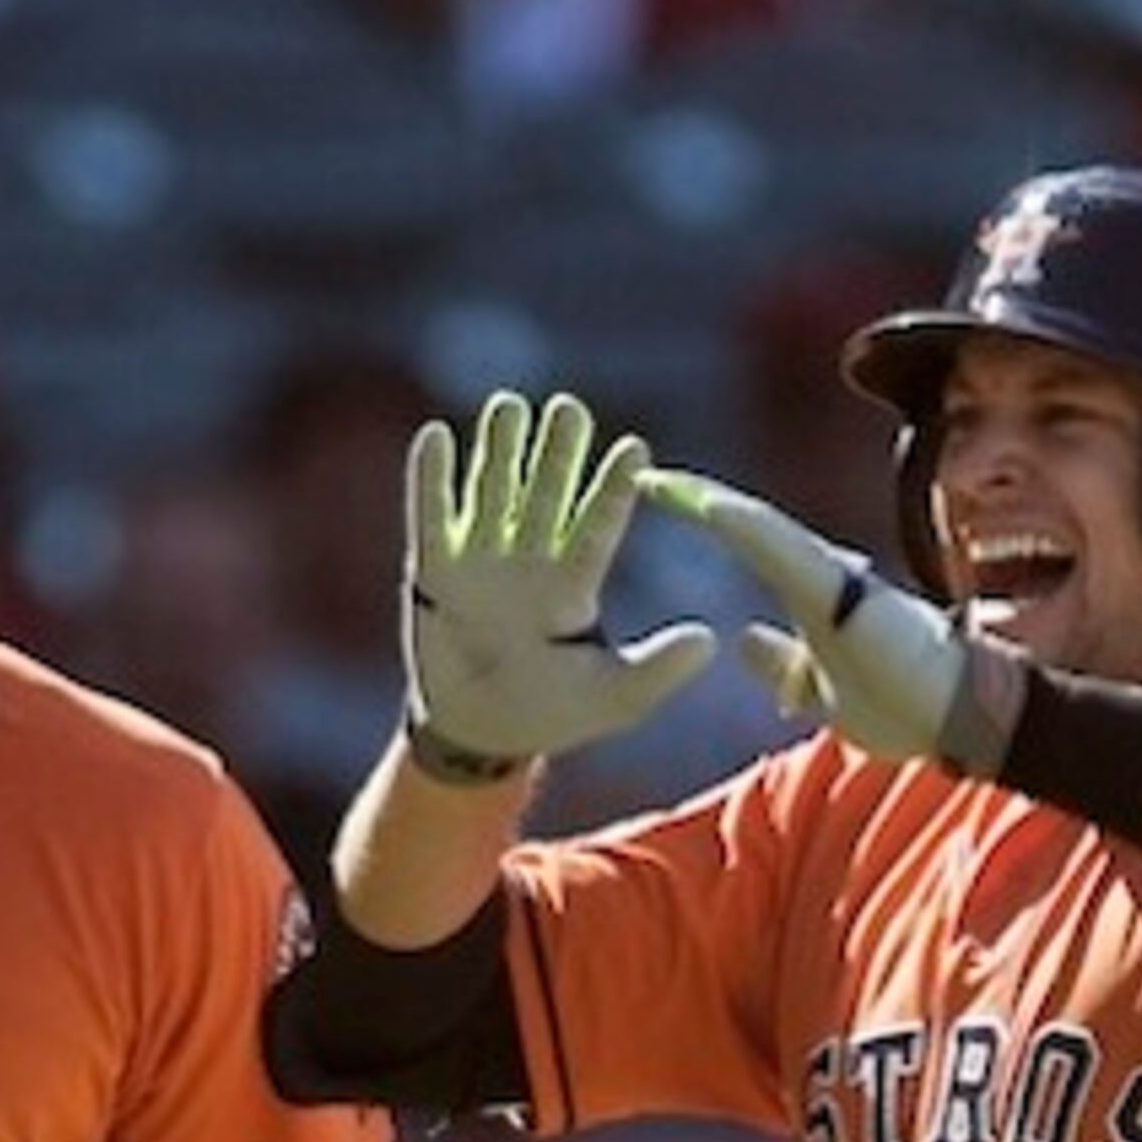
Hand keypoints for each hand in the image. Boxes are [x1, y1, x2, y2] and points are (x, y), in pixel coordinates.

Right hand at [401, 390, 714, 774]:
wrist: (480, 735)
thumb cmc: (549, 713)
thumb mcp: (615, 696)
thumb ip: (659, 669)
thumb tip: (710, 640)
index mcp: (573, 586)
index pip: (596, 528)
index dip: (612, 491)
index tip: (635, 449)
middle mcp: (529, 562)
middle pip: (545, 497)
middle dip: (556, 455)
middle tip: (570, 410)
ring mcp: (480, 562)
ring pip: (493, 495)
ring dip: (499, 453)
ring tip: (508, 406)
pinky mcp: (433, 572)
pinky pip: (431, 518)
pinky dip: (431, 480)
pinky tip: (435, 435)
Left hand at [640, 467, 1015, 769]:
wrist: (962, 716)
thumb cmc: (905, 704)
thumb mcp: (822, 692)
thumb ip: (783, 664)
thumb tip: (743, 641)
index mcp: (814, 597)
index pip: (751, 548)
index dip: (709, 522)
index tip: (660, 500)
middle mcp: (824, 577)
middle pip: (750, 530)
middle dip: (699, 502)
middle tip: (646, 477)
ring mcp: (834, 580)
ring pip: (763, 533)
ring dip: (714, 507)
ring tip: (664, 483)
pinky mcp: (844, 592)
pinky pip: (787, 554)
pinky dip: (748, 530)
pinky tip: (710, 508)